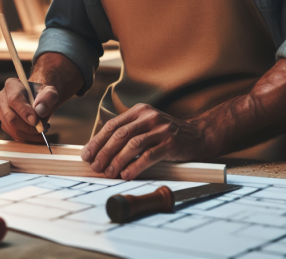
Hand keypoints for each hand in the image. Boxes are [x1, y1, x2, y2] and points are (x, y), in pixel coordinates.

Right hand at [0, 78, 57, 143]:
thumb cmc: (42, 95)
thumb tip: (40, 111)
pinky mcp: (4, 123)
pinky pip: (14, 134)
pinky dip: (27, 137)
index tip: (36, 121)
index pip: (14, 99)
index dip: (24, 111)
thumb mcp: (50, 92)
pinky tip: (37, 133)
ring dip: (29, 133)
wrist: (38, 101)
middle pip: (10, 117)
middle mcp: (2, 98)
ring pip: (12, 128)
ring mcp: (1, 112)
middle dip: (28, 126)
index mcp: (12, 85)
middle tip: (42, 128)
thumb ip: (48, 98)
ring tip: (43, 129)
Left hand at [82, 103, 206, 179]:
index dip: (97, 141)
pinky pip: (149, 155)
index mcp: (139, 111)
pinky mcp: (171, 143)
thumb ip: (128, 133)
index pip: (112, 126)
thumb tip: (101, 151)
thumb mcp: (147, 126)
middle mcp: (149, 117)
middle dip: (104, 152)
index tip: (87, 155)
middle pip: (120, 135)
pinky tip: (127, 174)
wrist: (198, 135)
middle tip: (95, 166)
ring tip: (109, 173)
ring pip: (133, 144)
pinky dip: (135, 166)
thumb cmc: (167, 134)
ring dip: (118, 160)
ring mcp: (161, 129)